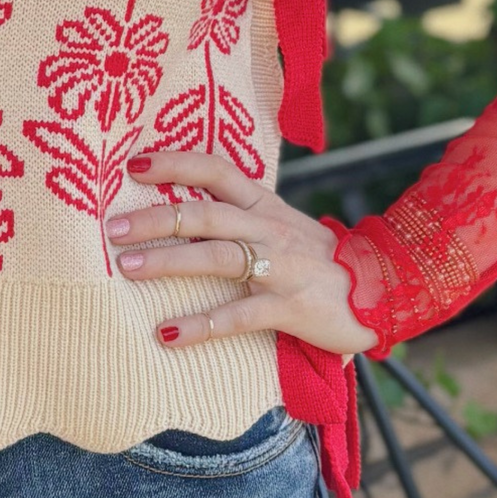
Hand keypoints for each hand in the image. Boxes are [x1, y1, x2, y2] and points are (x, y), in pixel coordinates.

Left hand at [107, 151, 375, 356]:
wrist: (385, 290)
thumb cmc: (319, 261)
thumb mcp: (281, 227)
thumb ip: (240, 218)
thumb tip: (180, 213)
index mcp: (266, 205)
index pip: (216, 171)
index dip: (175, 163)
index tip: (132, 164)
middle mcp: (270, 228)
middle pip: (206, 213)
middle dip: (155, 218)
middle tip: (111, 228)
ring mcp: (281, 267)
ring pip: (217, 257)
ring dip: (167, 261)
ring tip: (126, 267)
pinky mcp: (290, 307)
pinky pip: (239, 315)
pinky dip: (201, 325)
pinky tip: (167, 334)